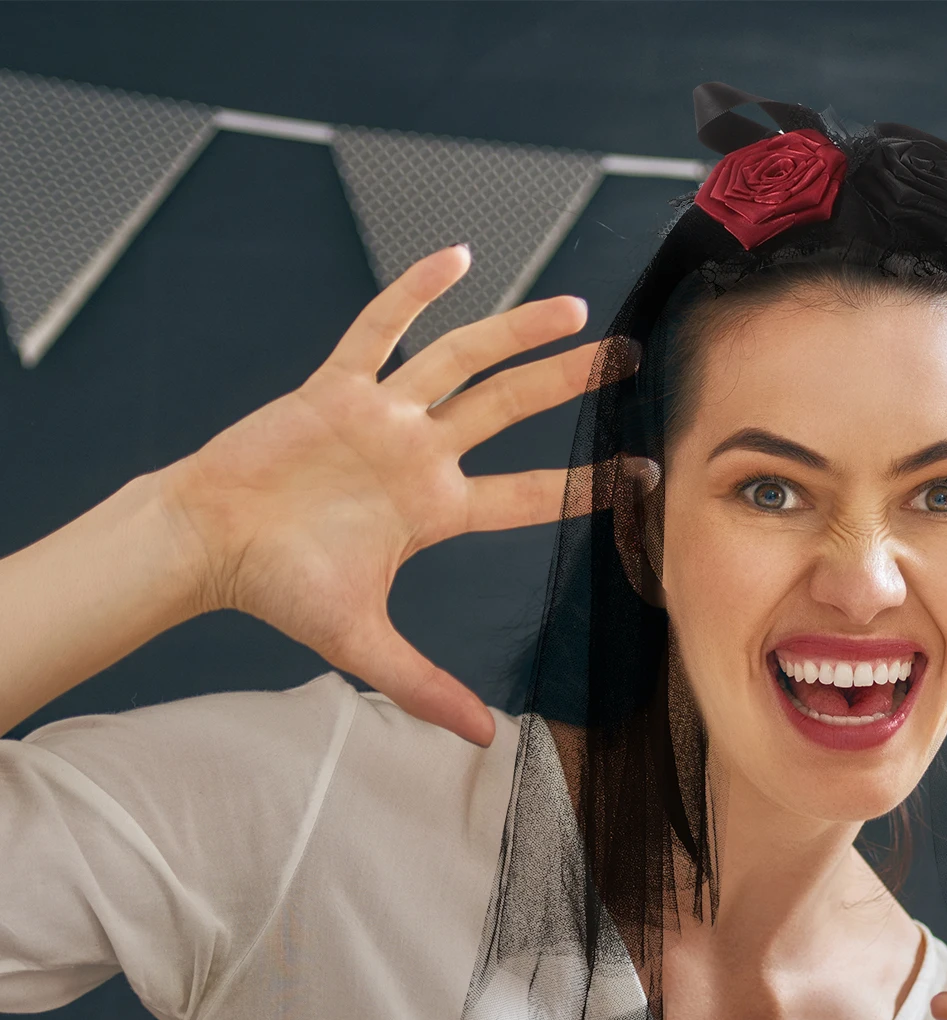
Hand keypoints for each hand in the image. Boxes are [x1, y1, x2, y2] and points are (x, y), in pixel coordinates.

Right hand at [159, 246, 622, 744]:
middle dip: (568, 382)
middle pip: (510, 408)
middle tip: (628, 356)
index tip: (643, 470)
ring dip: (514, 333)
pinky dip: (413, 293)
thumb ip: (426, 687)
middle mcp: (420, 454)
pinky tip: (457, 257)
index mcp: (437, 508)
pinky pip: (379, 328)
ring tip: (573, 309)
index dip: (588, 482)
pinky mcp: (334, 388)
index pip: (531, 492)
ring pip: (461, 361)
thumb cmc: (281, 590)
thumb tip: (488, 741)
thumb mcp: (364, 645)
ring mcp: (381, 417)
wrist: (208, 545)